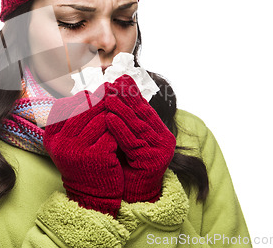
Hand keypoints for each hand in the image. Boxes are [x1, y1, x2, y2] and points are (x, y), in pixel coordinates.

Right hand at [44, 85, 122, 216]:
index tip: (91, 95)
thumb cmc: (83, 162)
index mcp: (51, 137)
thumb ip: (72, 120)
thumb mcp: (69, 142)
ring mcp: (77, 150)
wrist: (92, 194)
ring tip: (120, 107)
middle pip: (83, 108)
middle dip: (99, 99)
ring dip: (111, 111)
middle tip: (112, 92)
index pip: (63, 106)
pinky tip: (123, 127)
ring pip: (100, 118)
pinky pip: (111, 132)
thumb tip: (87, 91)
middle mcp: (61, 143)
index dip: (80, 98)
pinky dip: (118, 128)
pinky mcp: (96, 156)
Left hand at [105, 75, 175, 202]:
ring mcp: (160, 151)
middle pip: (142, 114)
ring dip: (121, 109)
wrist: (132, 195)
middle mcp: (164, 140)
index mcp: (160, 132)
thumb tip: (112, 93)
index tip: (120, 78)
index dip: (132, 93)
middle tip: (112, 82)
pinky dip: (120, 129)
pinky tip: (108, 118)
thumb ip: (125, 120)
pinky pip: (132, 142)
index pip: (144, 108)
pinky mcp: (152, 162)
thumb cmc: (126, 165)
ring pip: (137, 126)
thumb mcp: (126, 138)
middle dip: (127, 97)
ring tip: (107, 96)